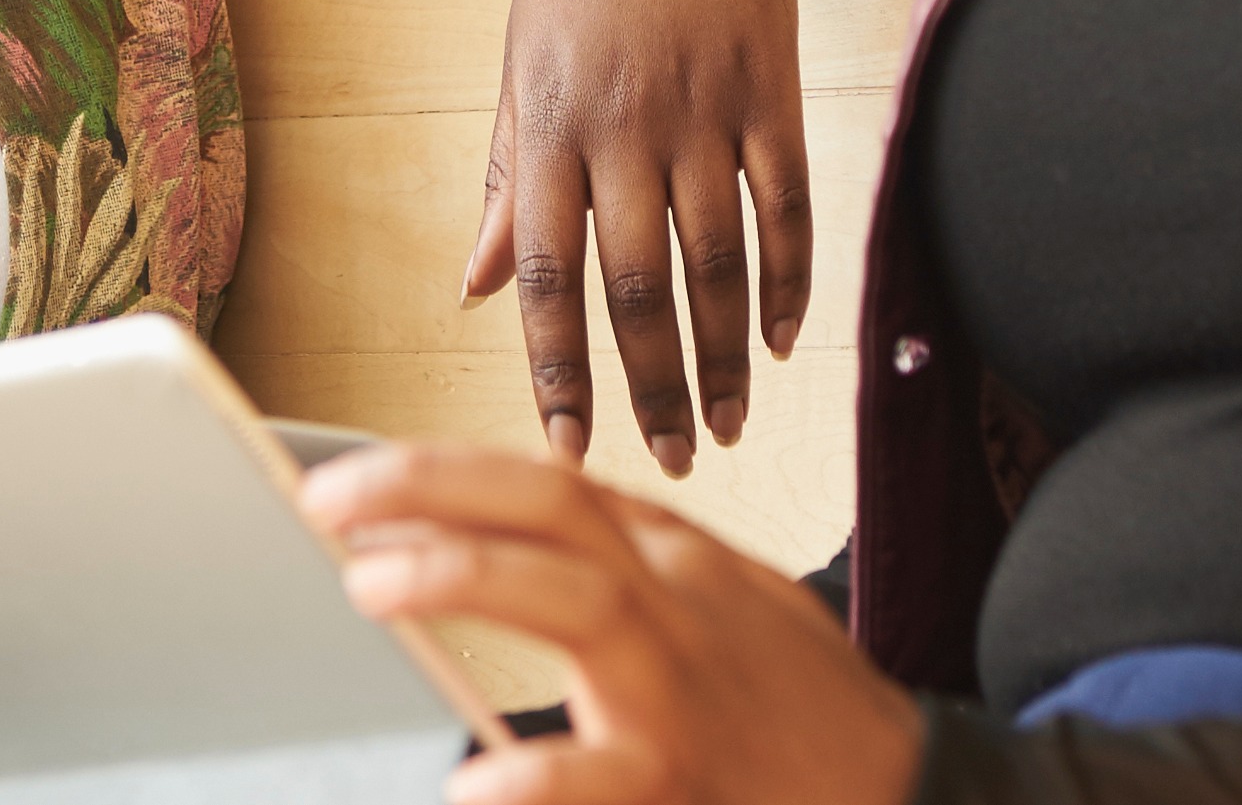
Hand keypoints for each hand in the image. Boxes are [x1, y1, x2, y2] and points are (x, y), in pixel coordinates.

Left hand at [311, 441, 921, 804]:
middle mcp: (678, 603)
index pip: (552, 482)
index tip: (352, 475)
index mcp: (679, 562)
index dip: (447, 468)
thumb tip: (524, 539)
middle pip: (550, 506)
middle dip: (430, 488)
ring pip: (576, 601)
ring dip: (466, 577)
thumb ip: (640, 566)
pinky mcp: (687, 781)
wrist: (917, 791)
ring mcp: (683, 690)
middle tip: (324, 500)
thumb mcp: (732, 604)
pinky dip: (538, 777)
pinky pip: (603, 775)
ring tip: (369, 582)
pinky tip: (474, 785)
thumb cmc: (806, 707)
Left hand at [466, 0, 812, 475]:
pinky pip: (786, 204)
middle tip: (664, 464)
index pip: (547, 273)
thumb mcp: (521, 52)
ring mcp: (705, 106)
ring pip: (717, 260)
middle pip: (637, 285)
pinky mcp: (772, 86)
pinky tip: (782, 339)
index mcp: (549, 120)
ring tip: (724, 427)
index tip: (565, 448)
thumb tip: (478, 286)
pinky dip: (788, 279)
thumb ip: (507, 175)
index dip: (556, 371)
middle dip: (650, 388)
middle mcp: (625, 122)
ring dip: (723, 356)